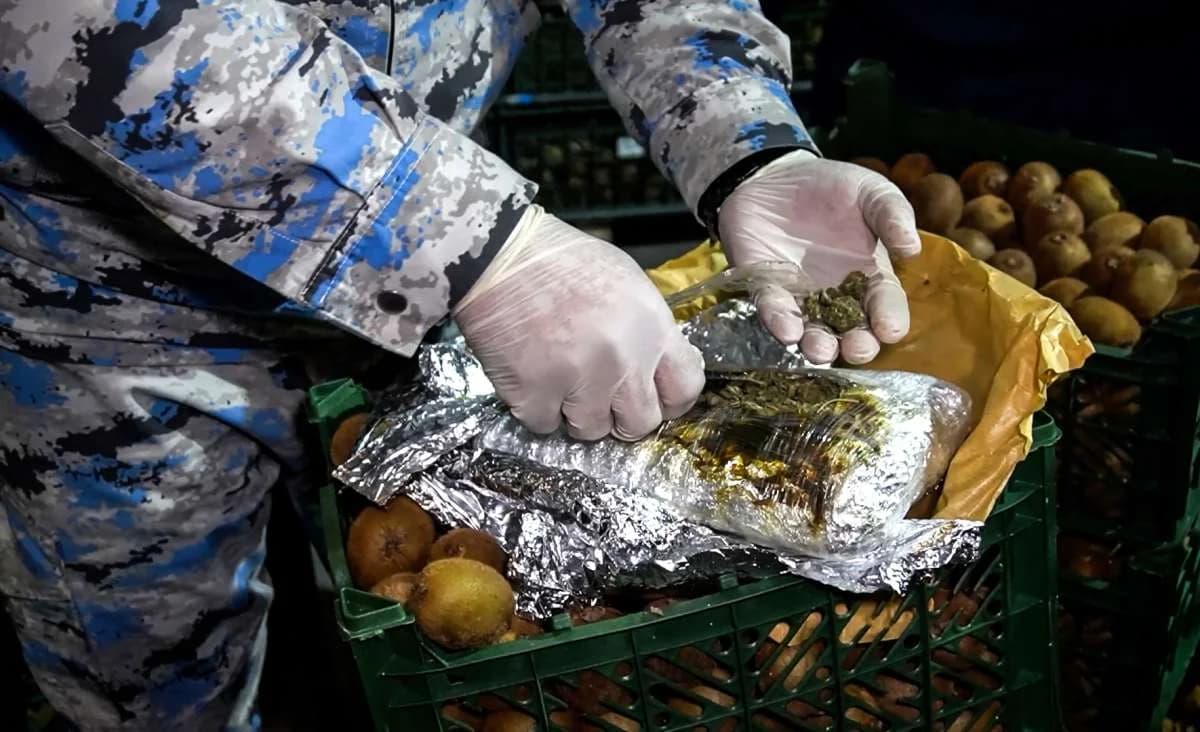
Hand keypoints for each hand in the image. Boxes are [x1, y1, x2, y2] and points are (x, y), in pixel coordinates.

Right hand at [454, 206, 704, 440]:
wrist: (501, 255)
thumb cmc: (563, 262)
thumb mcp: (628, 284)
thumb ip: (647, 331)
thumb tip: (653, 368)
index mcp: (651, 329)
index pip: (685, 389)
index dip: (669, 399)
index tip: (652, 396)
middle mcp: (622, 361)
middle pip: (640, 423)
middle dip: (622, 415)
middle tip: (602, 397)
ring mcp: (578, 381)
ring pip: (591, 430)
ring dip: (576, 412)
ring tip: (561, 380)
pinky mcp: (535, 395)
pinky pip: (545, 425)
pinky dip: (537, 408)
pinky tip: (533, 378)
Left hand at [718, 150, 921, 364]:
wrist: (777, 174)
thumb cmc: (833, 187)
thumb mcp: (871, 192)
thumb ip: (893, 215)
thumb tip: (912, 249)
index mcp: (869, 275)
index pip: (884, 304)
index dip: (889, 319)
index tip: (890, 329)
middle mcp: (836, 295)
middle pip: (850, 330)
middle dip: (856, 344)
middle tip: (858, 350)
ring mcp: (800, 295)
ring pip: (811, 330)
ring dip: (817, 345)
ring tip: (820, 351)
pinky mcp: (765, 287)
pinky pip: (772, 308)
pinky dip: (779, 321)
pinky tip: (787, 331)